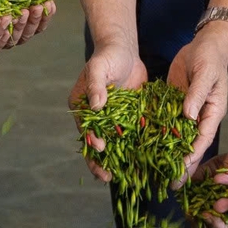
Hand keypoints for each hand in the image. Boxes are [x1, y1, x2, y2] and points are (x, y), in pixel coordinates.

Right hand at [70, 43, 148, 181]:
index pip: (85, 130)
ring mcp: (113, 120)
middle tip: (108, 177)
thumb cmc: (108, 56)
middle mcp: (96, 117)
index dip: (91, 142)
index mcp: (82, 107)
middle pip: (97, 144)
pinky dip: (137, 148)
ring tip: (127, 177)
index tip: (100, 150)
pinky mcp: (129, 119)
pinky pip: (132, 136)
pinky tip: (146, 160)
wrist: (125, 49)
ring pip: (115, 144)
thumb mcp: (98, 68)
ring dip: (119, 160)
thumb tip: (96, 106)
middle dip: (101, 162)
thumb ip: (95, 86)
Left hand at [166, 24, 227, 178]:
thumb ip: (196, 95)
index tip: (182, 171)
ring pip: (177, 138)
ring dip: (168, 155)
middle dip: (181, 165)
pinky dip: (159, 136)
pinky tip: (146, 148)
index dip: (193, 156)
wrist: (204, 43)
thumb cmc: (209, 57)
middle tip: (170, 185)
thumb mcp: (205, 74)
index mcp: (212, 112)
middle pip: (190, 145)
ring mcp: (187, 112)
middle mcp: (200, 116)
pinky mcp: (175, 105)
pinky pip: (166, 123)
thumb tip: (187, 116)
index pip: (203, 139)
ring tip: (156, 174)